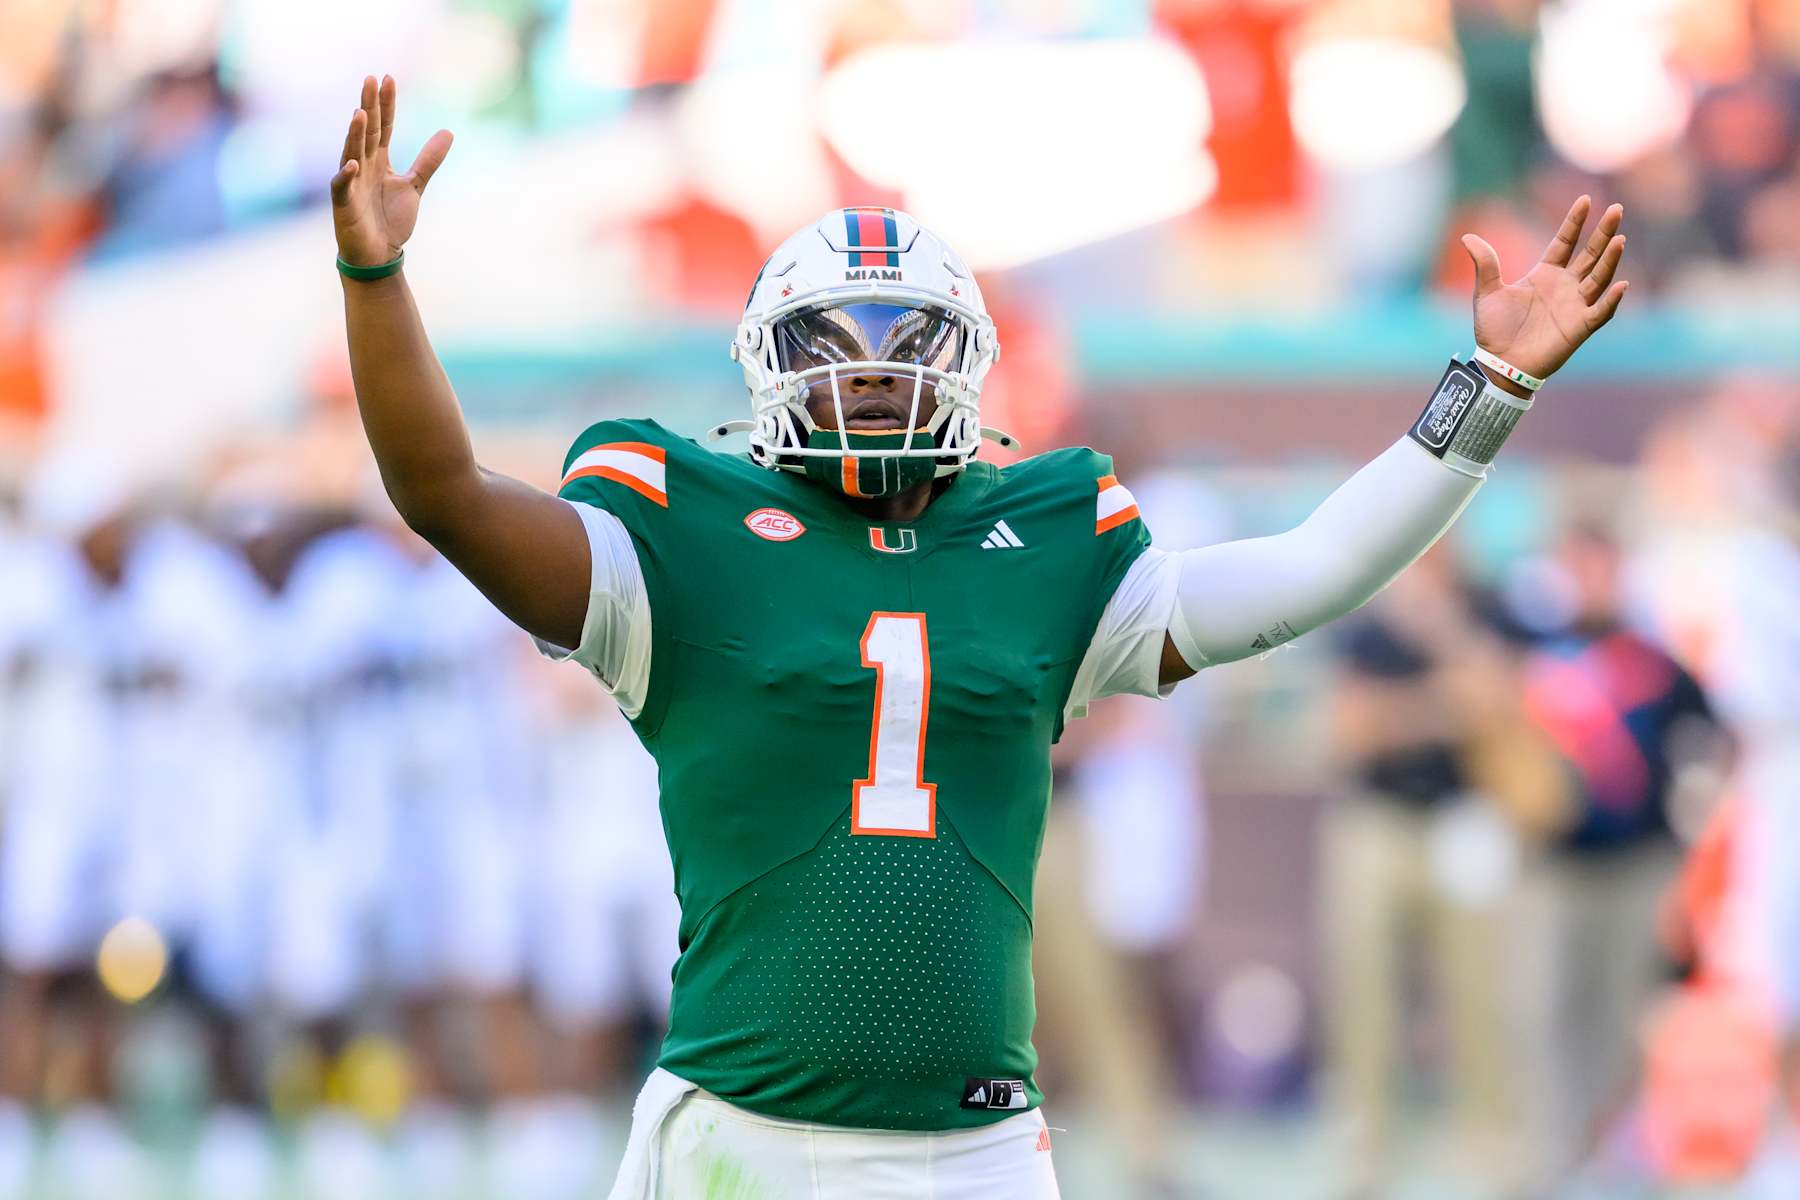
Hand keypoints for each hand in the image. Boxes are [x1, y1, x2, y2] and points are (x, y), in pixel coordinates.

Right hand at [330, 75, 452, 267]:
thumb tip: (448, 131)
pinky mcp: (344, 204)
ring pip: (352, 153)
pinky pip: (343, 186)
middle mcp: (363, 165)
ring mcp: (352, 183)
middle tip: (370, 80)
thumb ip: (428, 160)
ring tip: (360, 113)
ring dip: (356, 134)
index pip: (383, 126)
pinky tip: (354, 163)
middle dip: (368, 107)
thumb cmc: (391, 219)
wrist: (378, 254)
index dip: (386, 104)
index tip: (389, 78)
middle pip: (366, 132)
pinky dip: (347, 175)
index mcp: (378, 159)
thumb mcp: (415, 185)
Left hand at [1460, 196, 1628, 383]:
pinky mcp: (1580, 327)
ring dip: (1610, 260)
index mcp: (1545, 274)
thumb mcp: (1486, 293)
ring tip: (1619, 240)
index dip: (1575, 222)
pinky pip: (1601, 311)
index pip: (1565, 242)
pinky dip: (1612, 300)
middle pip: (1590, 254)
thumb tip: (1467, 237)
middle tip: (1617, 209)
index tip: (1585, 200)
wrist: (1499, 364)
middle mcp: (1565, 286)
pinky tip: (1621, 284)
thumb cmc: (1494, 330)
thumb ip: (1484, 264)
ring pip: (1599, 278)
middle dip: (1603, 232)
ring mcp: (1575, 306)